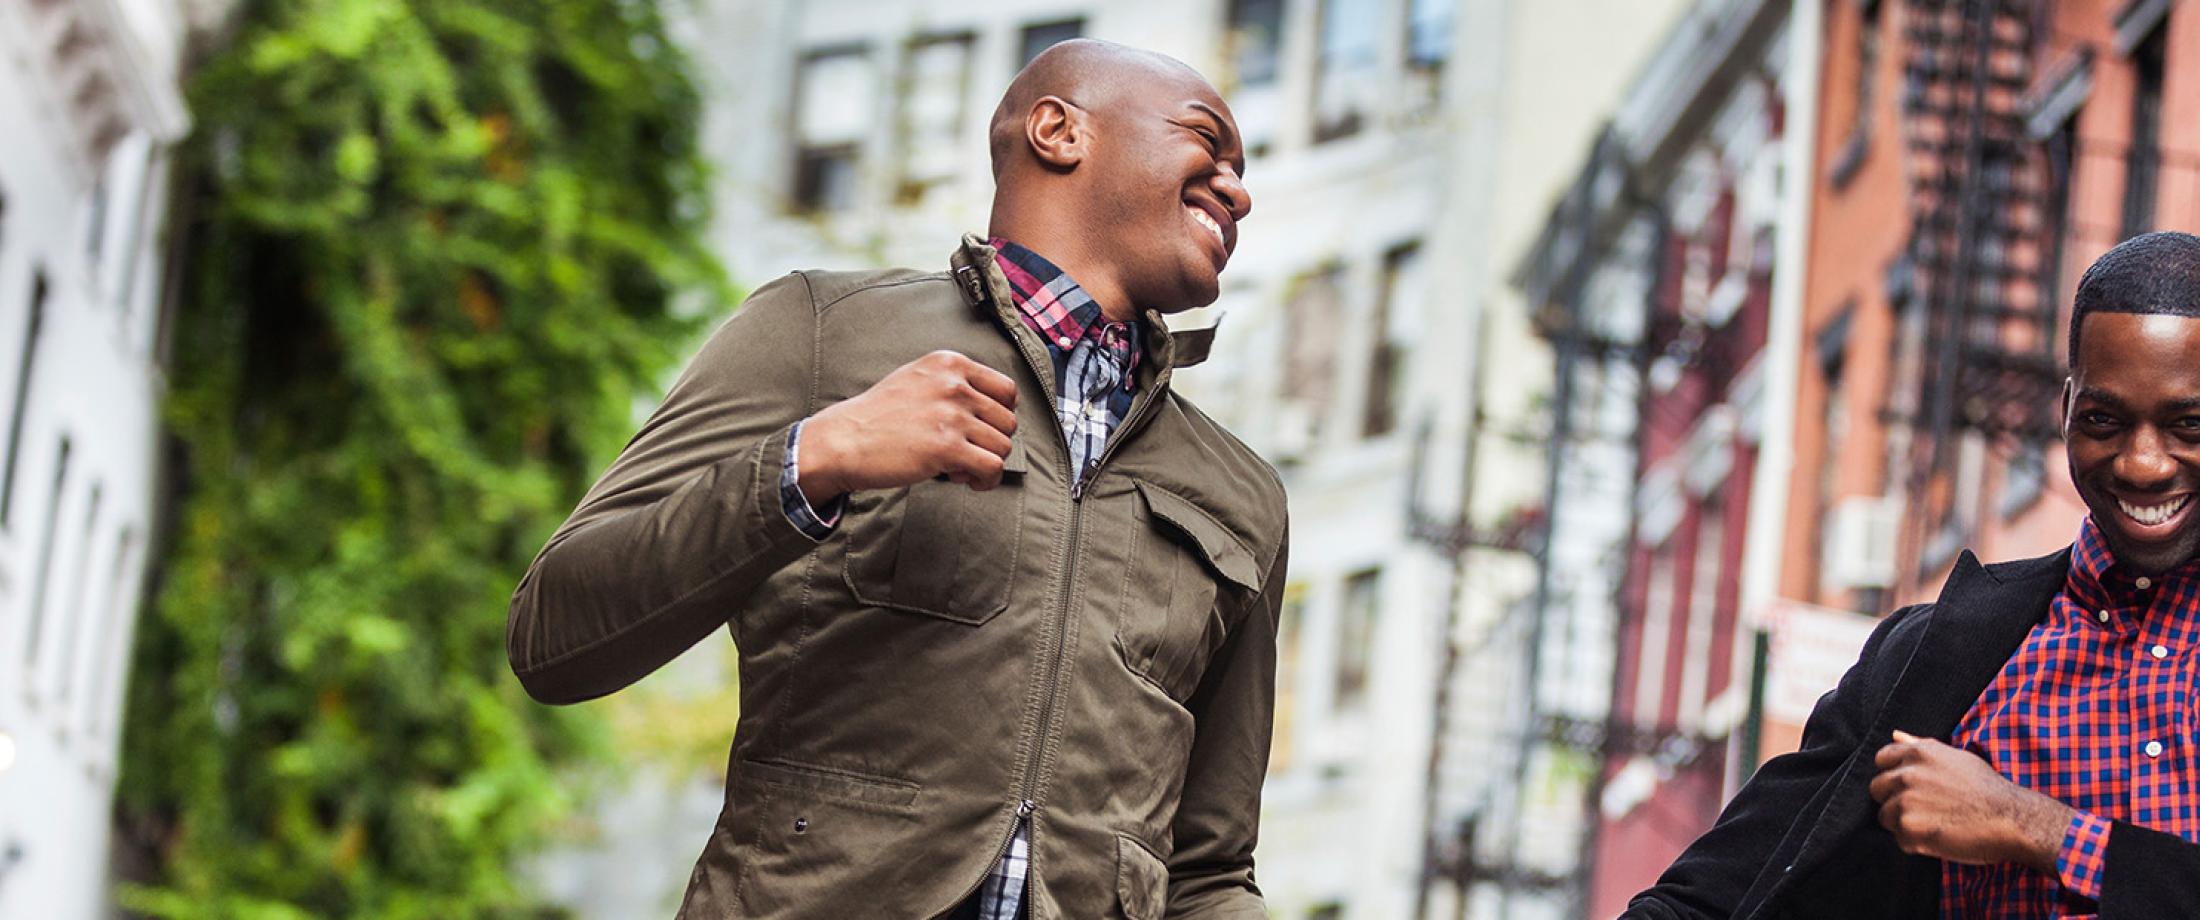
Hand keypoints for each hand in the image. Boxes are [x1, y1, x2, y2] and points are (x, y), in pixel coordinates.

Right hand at [797, 350, 1018, 502]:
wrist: (843, 440)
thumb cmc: (879, 415)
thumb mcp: (917, 378)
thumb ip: (954, 384)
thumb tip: (994, 410)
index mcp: (949, 363)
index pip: (1007, 389)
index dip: (1000, 415)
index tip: (983, 429)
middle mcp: (954, 384)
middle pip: (1008, 421)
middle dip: (992, 442)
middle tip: (967, 452)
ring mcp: (951, 415)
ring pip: (1004, 446)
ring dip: (988, 462)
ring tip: (961, 467)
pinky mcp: (947, 447)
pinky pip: (992, 467)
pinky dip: (986, 480)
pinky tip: (965, 480)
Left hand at [1869, 730, 2073, 872]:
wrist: (2011, 819)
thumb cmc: (1987, 789)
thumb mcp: (1956, 757)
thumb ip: (1920, 746)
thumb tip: (1895, 734)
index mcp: (1917, 753)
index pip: (1881, 759)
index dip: (1893, 775)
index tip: (1909, 787)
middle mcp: (1906, 774)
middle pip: (1877, 789)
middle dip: (1893, 799)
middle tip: (1923, 809)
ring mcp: (1905, 801)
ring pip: (1885, 816)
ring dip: (1903, 824)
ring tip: (1934, 824)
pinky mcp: (1908, 828)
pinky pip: (1899, 839)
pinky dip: (1915, 844)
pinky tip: (1939, 838)